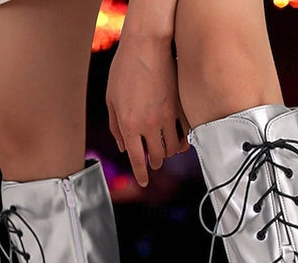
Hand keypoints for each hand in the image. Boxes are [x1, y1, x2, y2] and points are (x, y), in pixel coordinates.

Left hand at [106, 36, 188, 186]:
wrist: (147, 44)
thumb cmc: (125, 68)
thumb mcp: (111, 98)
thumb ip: (115, 126)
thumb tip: (122, 147)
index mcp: (129, 125)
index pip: (136, 158)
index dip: (141, 173)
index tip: (143, 182)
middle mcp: (149, 125)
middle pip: (157, 156)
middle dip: (155, 162)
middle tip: (154, 162)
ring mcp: (168, 117)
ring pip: (173, 148)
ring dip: (169, 152)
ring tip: (166, 149)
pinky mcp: (181, 107)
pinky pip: (186, 133)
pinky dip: (183, 140)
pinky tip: (180, 140)